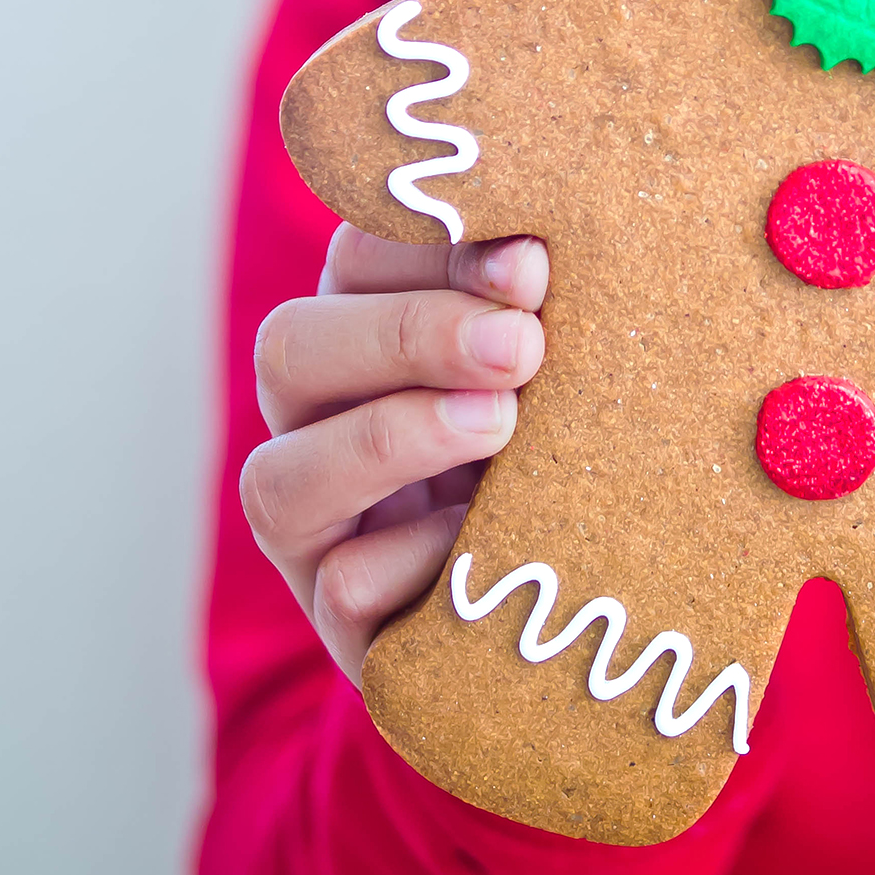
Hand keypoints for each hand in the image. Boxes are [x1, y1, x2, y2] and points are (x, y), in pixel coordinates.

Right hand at [242, 226, 548, 681]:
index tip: (530, 262)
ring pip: (279, 477)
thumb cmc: (582, 436)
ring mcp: (318, 528)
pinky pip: (343, 587)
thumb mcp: (568, 358)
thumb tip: (538, 253)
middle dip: (407, 335)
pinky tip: (490, 536)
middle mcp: (318, 420)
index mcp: (366, 324)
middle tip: (522, 346)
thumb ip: (544, 304)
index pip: (353, 258)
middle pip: (288, 347)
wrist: (594, 587)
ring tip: (500, 426)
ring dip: (393, 439)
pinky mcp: (347, 624)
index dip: (427, 249)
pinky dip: (415, 558)